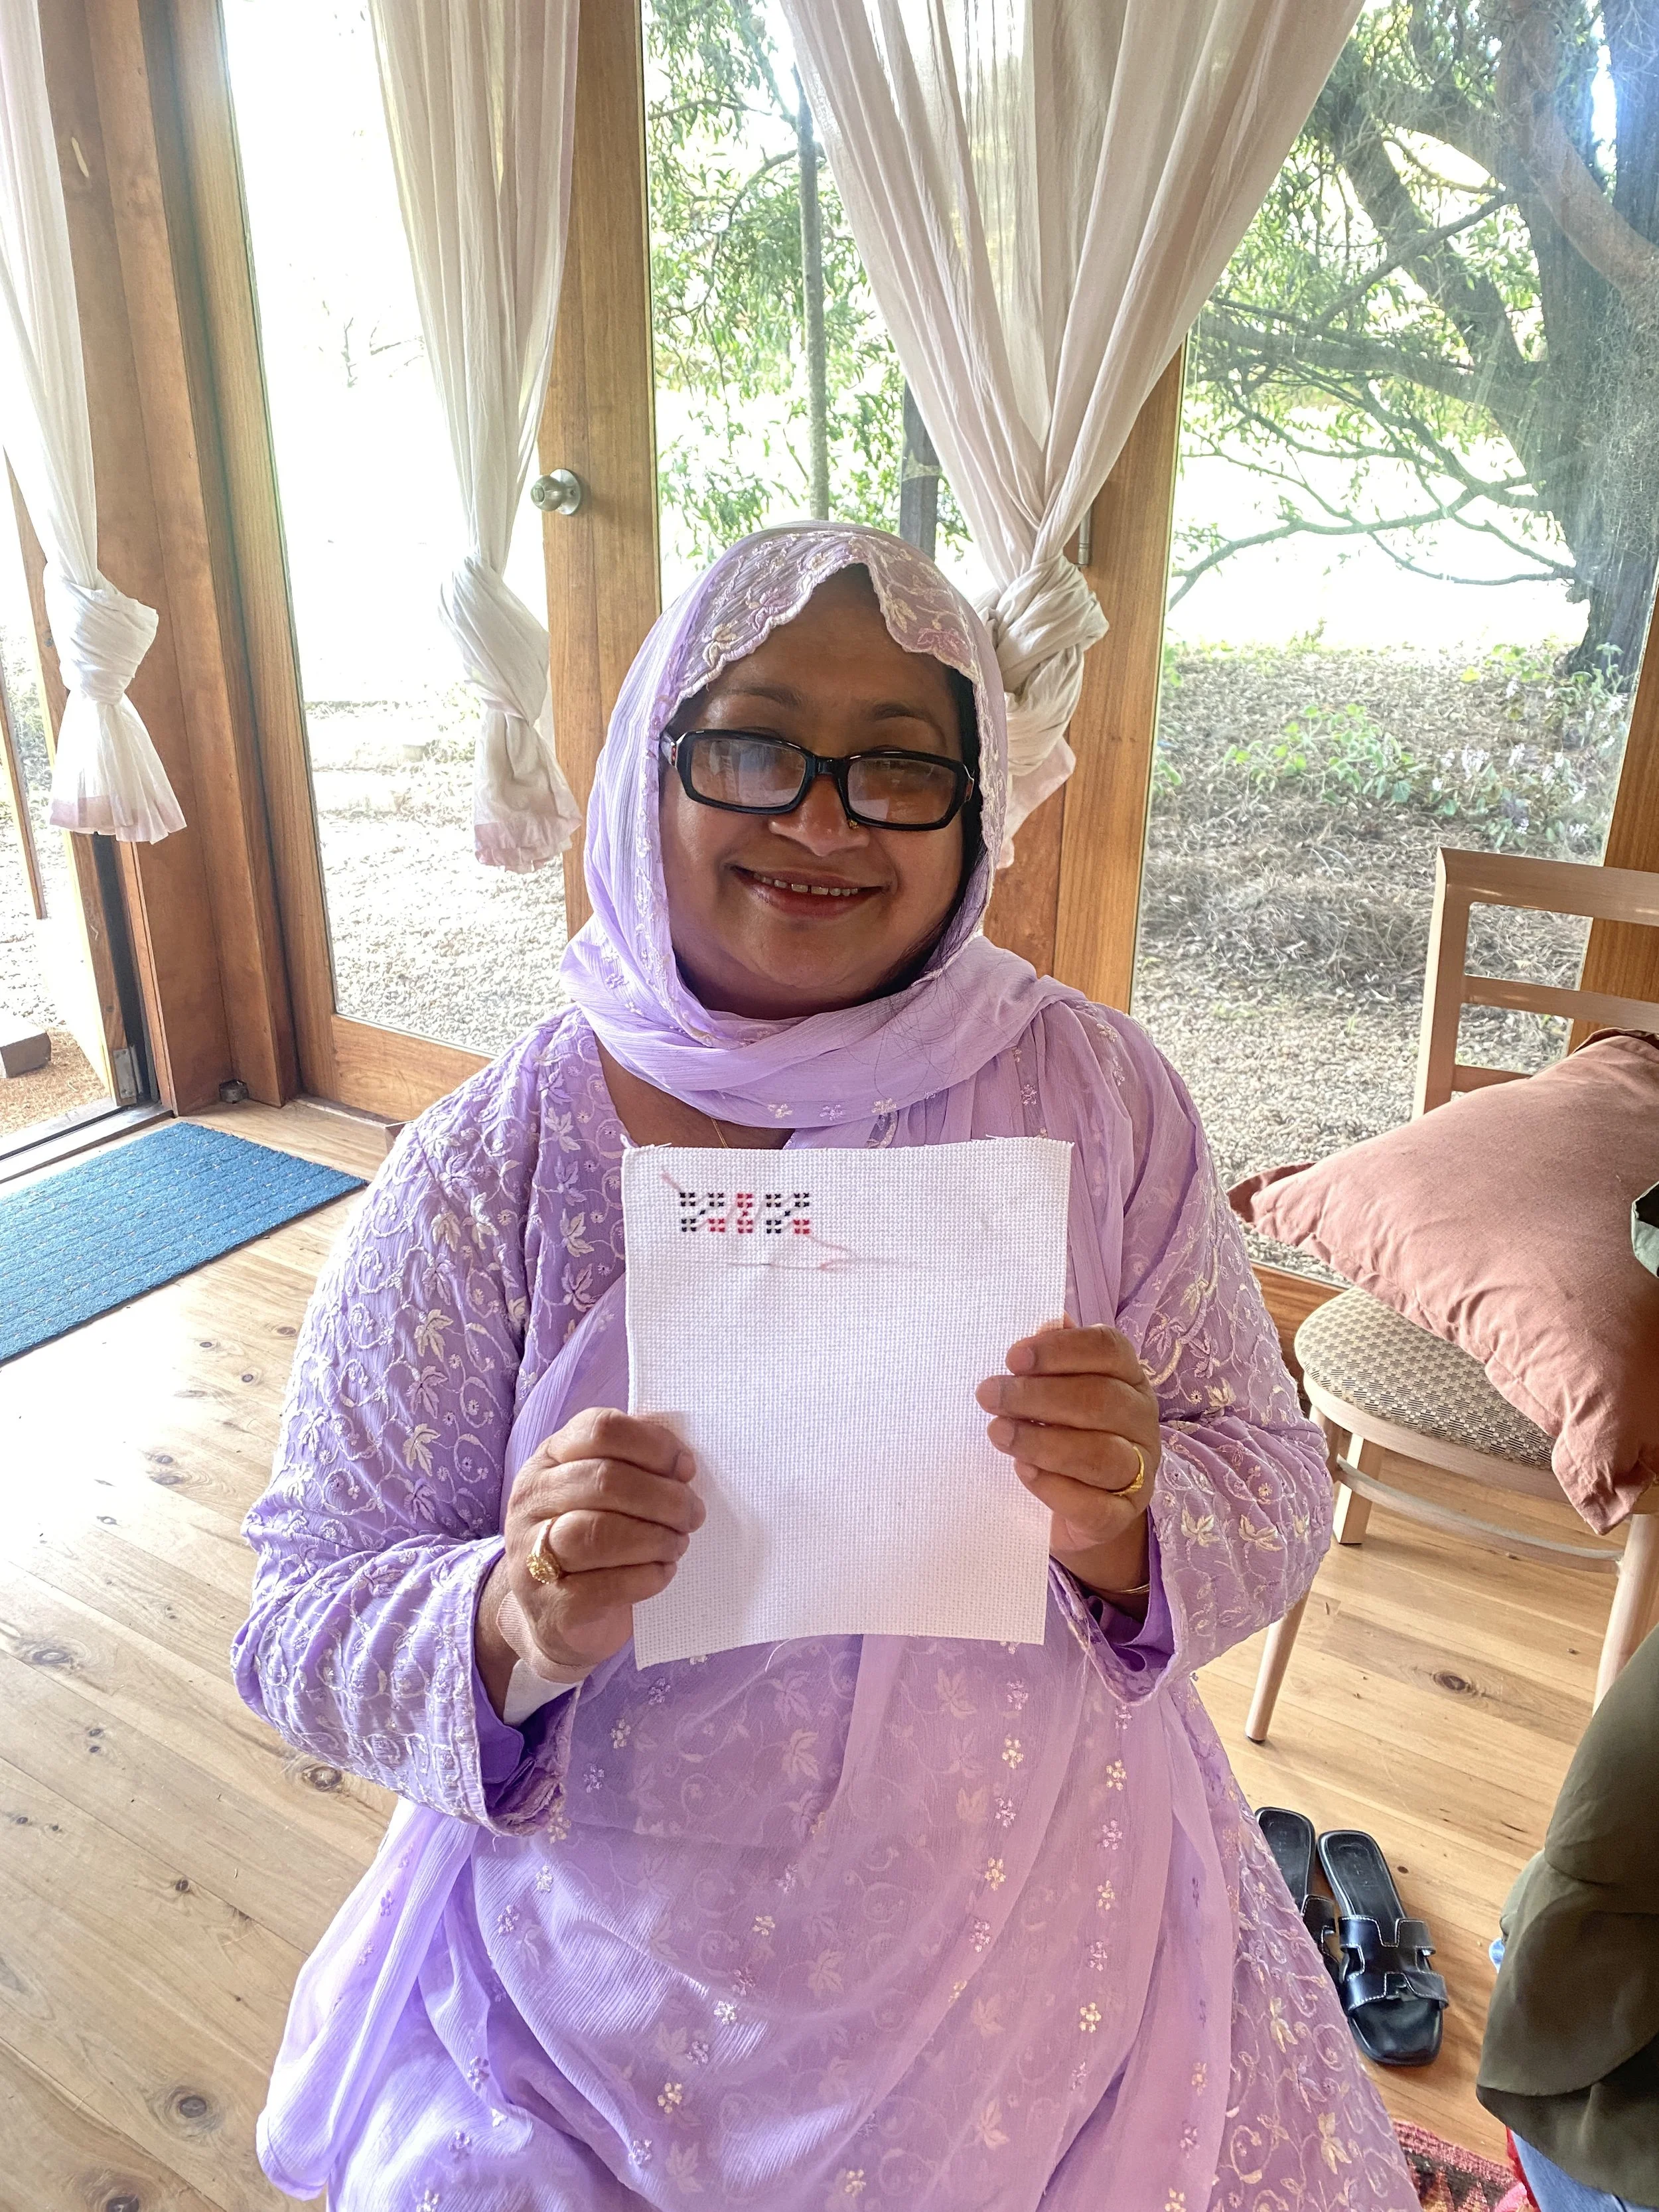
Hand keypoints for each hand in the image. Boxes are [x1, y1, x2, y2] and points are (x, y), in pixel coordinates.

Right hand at [476, 1409, 703, 1715]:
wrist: (555, 1620)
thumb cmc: (595, 1544)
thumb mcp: (606, 1493)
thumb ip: (638, 1464)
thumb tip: (681, 1462)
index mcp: (549, 1460)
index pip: (599, 1430)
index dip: (653, 1444)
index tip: (685, 1468)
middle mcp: (531, 1502)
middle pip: (604, 1480)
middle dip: (663, 1497)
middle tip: (692, 1515)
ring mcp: (531, 1556)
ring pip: (597, 1533)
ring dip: (654, 1537)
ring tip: (677, 1544)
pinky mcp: (550, 1608)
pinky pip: (604, 1586)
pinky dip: (645, 1577)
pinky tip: (662, 1572)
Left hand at [975, 1318, 1159, 1598]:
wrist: (1083, 1507)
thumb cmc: (1066, 1431)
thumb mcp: (1058, 1389)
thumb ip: (1054, 1357)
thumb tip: (1048, 1325)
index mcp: (1129, 1377)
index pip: (1108, 1350)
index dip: (1061, 1349)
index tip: (1013, 1357)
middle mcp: (1141, 1420)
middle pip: (1100, 1401)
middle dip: (1038, 1396)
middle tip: (989, 1396)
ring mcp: (1139, 1470)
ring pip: (1100, 1454)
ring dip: (1042, 1442)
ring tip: (998, 1433)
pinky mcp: (1121, 1515)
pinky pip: (1094, 1504)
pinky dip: (1054, 1488)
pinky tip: (1023, 1472)